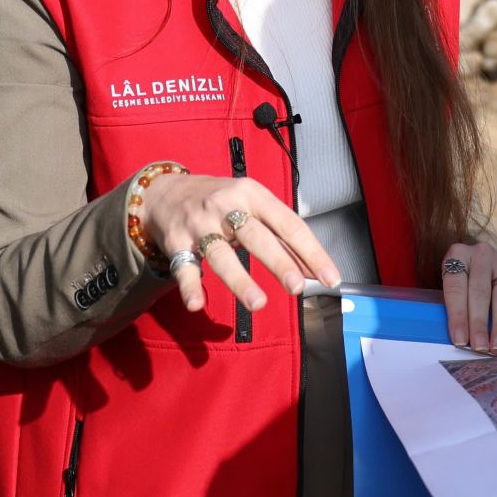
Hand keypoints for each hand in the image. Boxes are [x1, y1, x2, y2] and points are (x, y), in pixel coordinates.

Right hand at [140, 174, 340, 315]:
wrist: (166, 191)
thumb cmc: (222, 203)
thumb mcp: (254, 207)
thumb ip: (282, 237)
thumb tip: (313, 270)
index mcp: (253, 194)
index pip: (288, 224)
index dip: (311, 251)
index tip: (330, 278)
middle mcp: (226, 206)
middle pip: (255, 236)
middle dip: (278, 262)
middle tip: (297, 287)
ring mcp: (199, 225)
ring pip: (221, 254)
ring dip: (239, 279)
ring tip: (258, 303)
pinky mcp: (176, 243)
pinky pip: (184, 268)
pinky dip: (190, 287)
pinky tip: (197, 305)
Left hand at [442, 242, 496, 353]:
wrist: (484, 264)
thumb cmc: (461, 284)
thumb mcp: (446, 285)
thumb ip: (451, 307)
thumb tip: (459, 340)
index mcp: (458, 254)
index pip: (456, 286)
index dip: (457, 315)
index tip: (460, 340)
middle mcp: (482, 254)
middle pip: (480, 291)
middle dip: (480, 323)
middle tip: (480, 347)